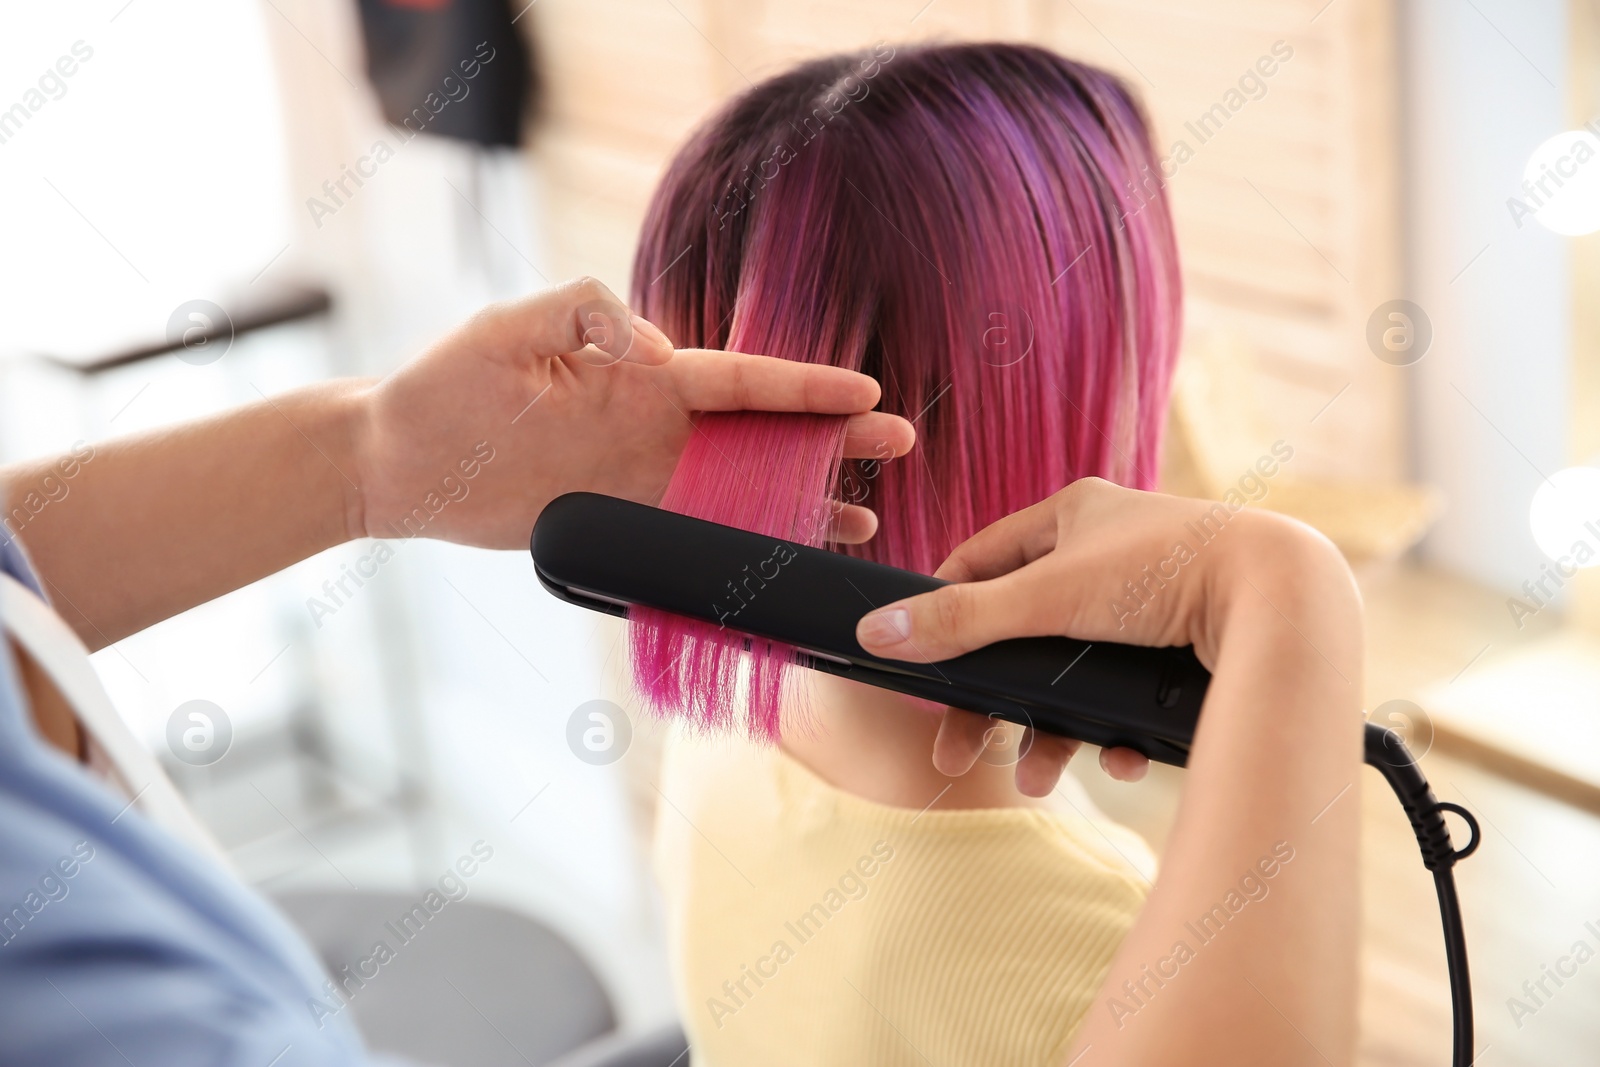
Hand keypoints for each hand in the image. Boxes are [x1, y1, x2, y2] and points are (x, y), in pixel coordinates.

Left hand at [352, 277, 915, 548]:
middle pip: (760, 432)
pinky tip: (783, 553)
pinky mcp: (620, 521)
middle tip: (898, 440)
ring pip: (741, 487)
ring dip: (802, 498)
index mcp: (639, 374)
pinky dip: (745, 543)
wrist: (399, 463)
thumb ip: (583, 313)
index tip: (863, 391)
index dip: (802, 386)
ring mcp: (641, 476)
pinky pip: (697, 533)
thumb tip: (653, 348)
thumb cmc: (445, 385)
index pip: (738, 378)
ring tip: (864, 516)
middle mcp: (653, 424)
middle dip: (830, 435)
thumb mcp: (509, 327)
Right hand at [853, 478, 1343, 795]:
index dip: (945, 609)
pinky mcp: (1184, 642)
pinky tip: (1116, 759)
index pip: (980, 559)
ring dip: (1054, 728)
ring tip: (1039, 775)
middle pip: (1024, 632)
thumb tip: (875, 632)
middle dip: (997, 698)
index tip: (918, 660)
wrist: (1285, 604)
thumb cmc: (1169, 574)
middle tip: (962, 748)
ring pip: (1076, 671)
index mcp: (1074, 514)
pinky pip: (1129, 690)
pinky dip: (1114, 728)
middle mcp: (1110, 548)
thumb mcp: (1048, 598)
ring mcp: (1150, 597)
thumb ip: (961, 621)